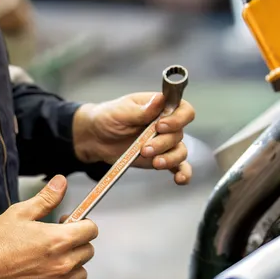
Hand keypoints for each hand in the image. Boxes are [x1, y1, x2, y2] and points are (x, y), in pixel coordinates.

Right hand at [0, 176, 97, 278]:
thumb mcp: (21, 212)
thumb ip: (47, 198)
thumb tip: (61, 182)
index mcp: (59, 240)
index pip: (91, 230)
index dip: (82, 224)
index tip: (69, 223)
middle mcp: (62, 263)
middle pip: (88, 251)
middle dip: (77, 243)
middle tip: (58, 239)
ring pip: (81, 273)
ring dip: (73, 264)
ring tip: (53, 258)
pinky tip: (47, 275)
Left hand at [72, 93, 196, 184]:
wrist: (96, 138)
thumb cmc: (108, 118)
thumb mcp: (120, 111)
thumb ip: (141, 109)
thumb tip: (159, 100)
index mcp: (160, 107)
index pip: (183, 110)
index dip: (178, 119)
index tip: (160, 126)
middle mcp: (167, 125)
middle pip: (179, 134)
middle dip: (163, 143)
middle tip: (145, 148)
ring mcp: (165, 143)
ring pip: (180, 152)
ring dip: (170, 159)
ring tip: (155, 163)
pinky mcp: (161, 158)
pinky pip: (179, 167)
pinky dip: (183, 173)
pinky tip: (179, 179)